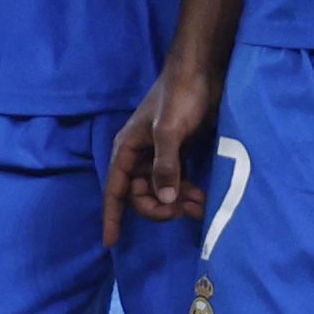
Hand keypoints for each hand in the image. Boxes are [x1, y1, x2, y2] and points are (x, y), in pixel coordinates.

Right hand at [103, 64, 216, 246]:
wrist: (201, 71)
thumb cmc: (180, 96)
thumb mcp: (169, 130)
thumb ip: (165, 166)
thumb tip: (163, 199)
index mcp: (127, 150)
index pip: (114, 190)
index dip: (111, 217)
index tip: (111, 242)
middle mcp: (139, 157)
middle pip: (140, 197)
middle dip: (158, 208)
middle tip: (183, 211)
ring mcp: (158, 157)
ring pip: (160, 192)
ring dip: (176, 203)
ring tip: (200, 207)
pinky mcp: (177, 154)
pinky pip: (176, 183)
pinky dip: (187, 193)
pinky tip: (202, 198)